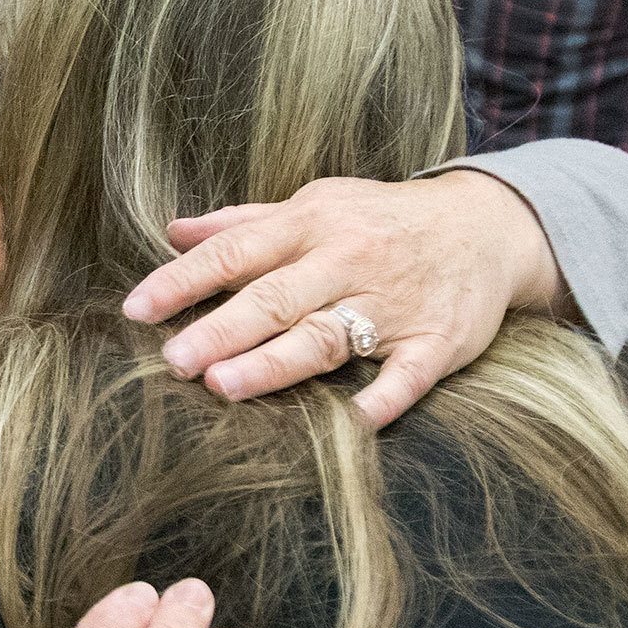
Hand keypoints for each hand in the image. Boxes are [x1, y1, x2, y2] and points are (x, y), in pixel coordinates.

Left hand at [121, 170, 566, 427]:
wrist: (490, 225)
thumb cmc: (382, 219)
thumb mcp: (316, 204)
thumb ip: (243, 224)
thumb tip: (173, 231)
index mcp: (311, 225)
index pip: (236, 252)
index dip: (184, 280)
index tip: (137, 308)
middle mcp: (346, 261)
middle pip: (275, 298)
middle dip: (222, 329)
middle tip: (174, 360)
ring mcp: (392, 304)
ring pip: (326, 336)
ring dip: (276, 362)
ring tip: (224, 386)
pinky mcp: (436, 342)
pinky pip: (407, 375)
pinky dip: (382, 398)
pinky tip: (350, 423)